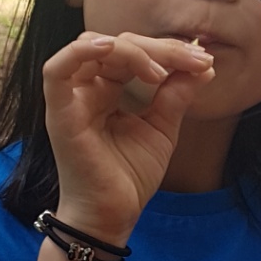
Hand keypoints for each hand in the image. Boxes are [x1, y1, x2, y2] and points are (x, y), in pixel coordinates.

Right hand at [42, 31, 214, 242]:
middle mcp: (86, 88)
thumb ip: (176, 95)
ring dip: (131, 51)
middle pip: (117, 44)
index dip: (169, 50)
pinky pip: (56, 72)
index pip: (134, 52)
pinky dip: (79, 52)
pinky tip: (110, 48)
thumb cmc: (130, 177)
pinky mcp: (60, 114)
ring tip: (160, 72)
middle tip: (193, 60)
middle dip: (159, 48)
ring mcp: (71, 99)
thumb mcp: (162, 128)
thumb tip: (205, 65)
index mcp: (107, 89)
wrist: (113, 216)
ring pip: (91, 47)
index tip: (203, 61)